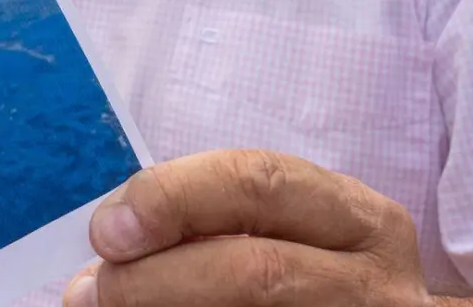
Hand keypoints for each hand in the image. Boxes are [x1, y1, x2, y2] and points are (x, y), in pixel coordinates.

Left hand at [65, 149, 431, 306]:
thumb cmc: (316, 279)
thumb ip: (207, 226)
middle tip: (96, 290)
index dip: (172, 198)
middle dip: (157, 278)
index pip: (259, 181)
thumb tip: (103, 255)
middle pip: (257, 269)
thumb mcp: (287, 235)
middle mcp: (377, 280)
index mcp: (358, 218)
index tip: (107, 229)